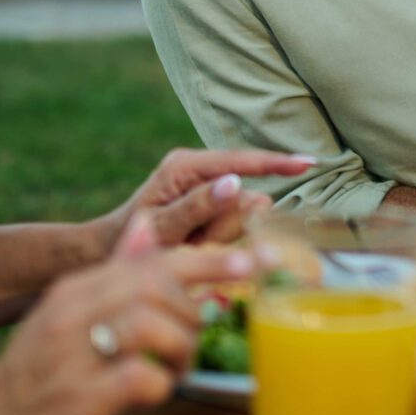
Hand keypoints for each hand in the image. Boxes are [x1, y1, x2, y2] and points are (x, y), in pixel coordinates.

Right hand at [0, 216, 255, 414]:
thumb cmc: (39, 370)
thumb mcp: (68, 313)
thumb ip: (112, 274)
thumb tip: (147, 227)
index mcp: (77, 288)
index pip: (153, 260)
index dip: (208, 261)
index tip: (252, 262)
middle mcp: (74, 311)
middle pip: (160, 290)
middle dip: (193, 317)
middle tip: (193, 345)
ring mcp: (76, 352)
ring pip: (156, 326)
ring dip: (181, 352)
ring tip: (174, 372)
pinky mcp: (81, 395)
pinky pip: (142, 378)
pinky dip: (160, 387)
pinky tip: (152, 394)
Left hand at [93, 149, 317, 251]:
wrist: (108, 254)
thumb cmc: (127, 242)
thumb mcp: (160, 228)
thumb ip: (196, 207)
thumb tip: (236, 182)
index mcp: (185, 166)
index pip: (240, 161)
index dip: (275, 163)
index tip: (307, 163)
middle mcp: (200, 170)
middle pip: (244, 196)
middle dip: (229, 225)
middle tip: (195, 244)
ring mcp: (207, 187)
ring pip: (243, 214)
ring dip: (222, 236)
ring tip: (190, 247)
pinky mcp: (212, 204)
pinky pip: (235, 223)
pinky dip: (221, 239)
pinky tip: (197, 245)